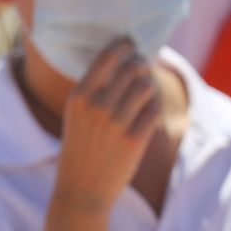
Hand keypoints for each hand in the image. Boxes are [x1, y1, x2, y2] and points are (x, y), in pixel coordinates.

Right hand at [52, 39, 160, 214]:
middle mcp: (97, 106)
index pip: (106, 58)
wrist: (82, 189)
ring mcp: (117, 123)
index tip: (131, 41)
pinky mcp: (135, 139)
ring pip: (146, 86)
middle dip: (141, 64)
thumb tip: (124, 60)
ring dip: (148, 85)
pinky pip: (154, 110)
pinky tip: (146, 113)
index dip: (123, 45)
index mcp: (79, 96)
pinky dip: (152, 109)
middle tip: (143, 65)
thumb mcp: (77, 114)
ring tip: (144, 89)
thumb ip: (95, 88)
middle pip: (132, 69)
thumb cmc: (81, 147)